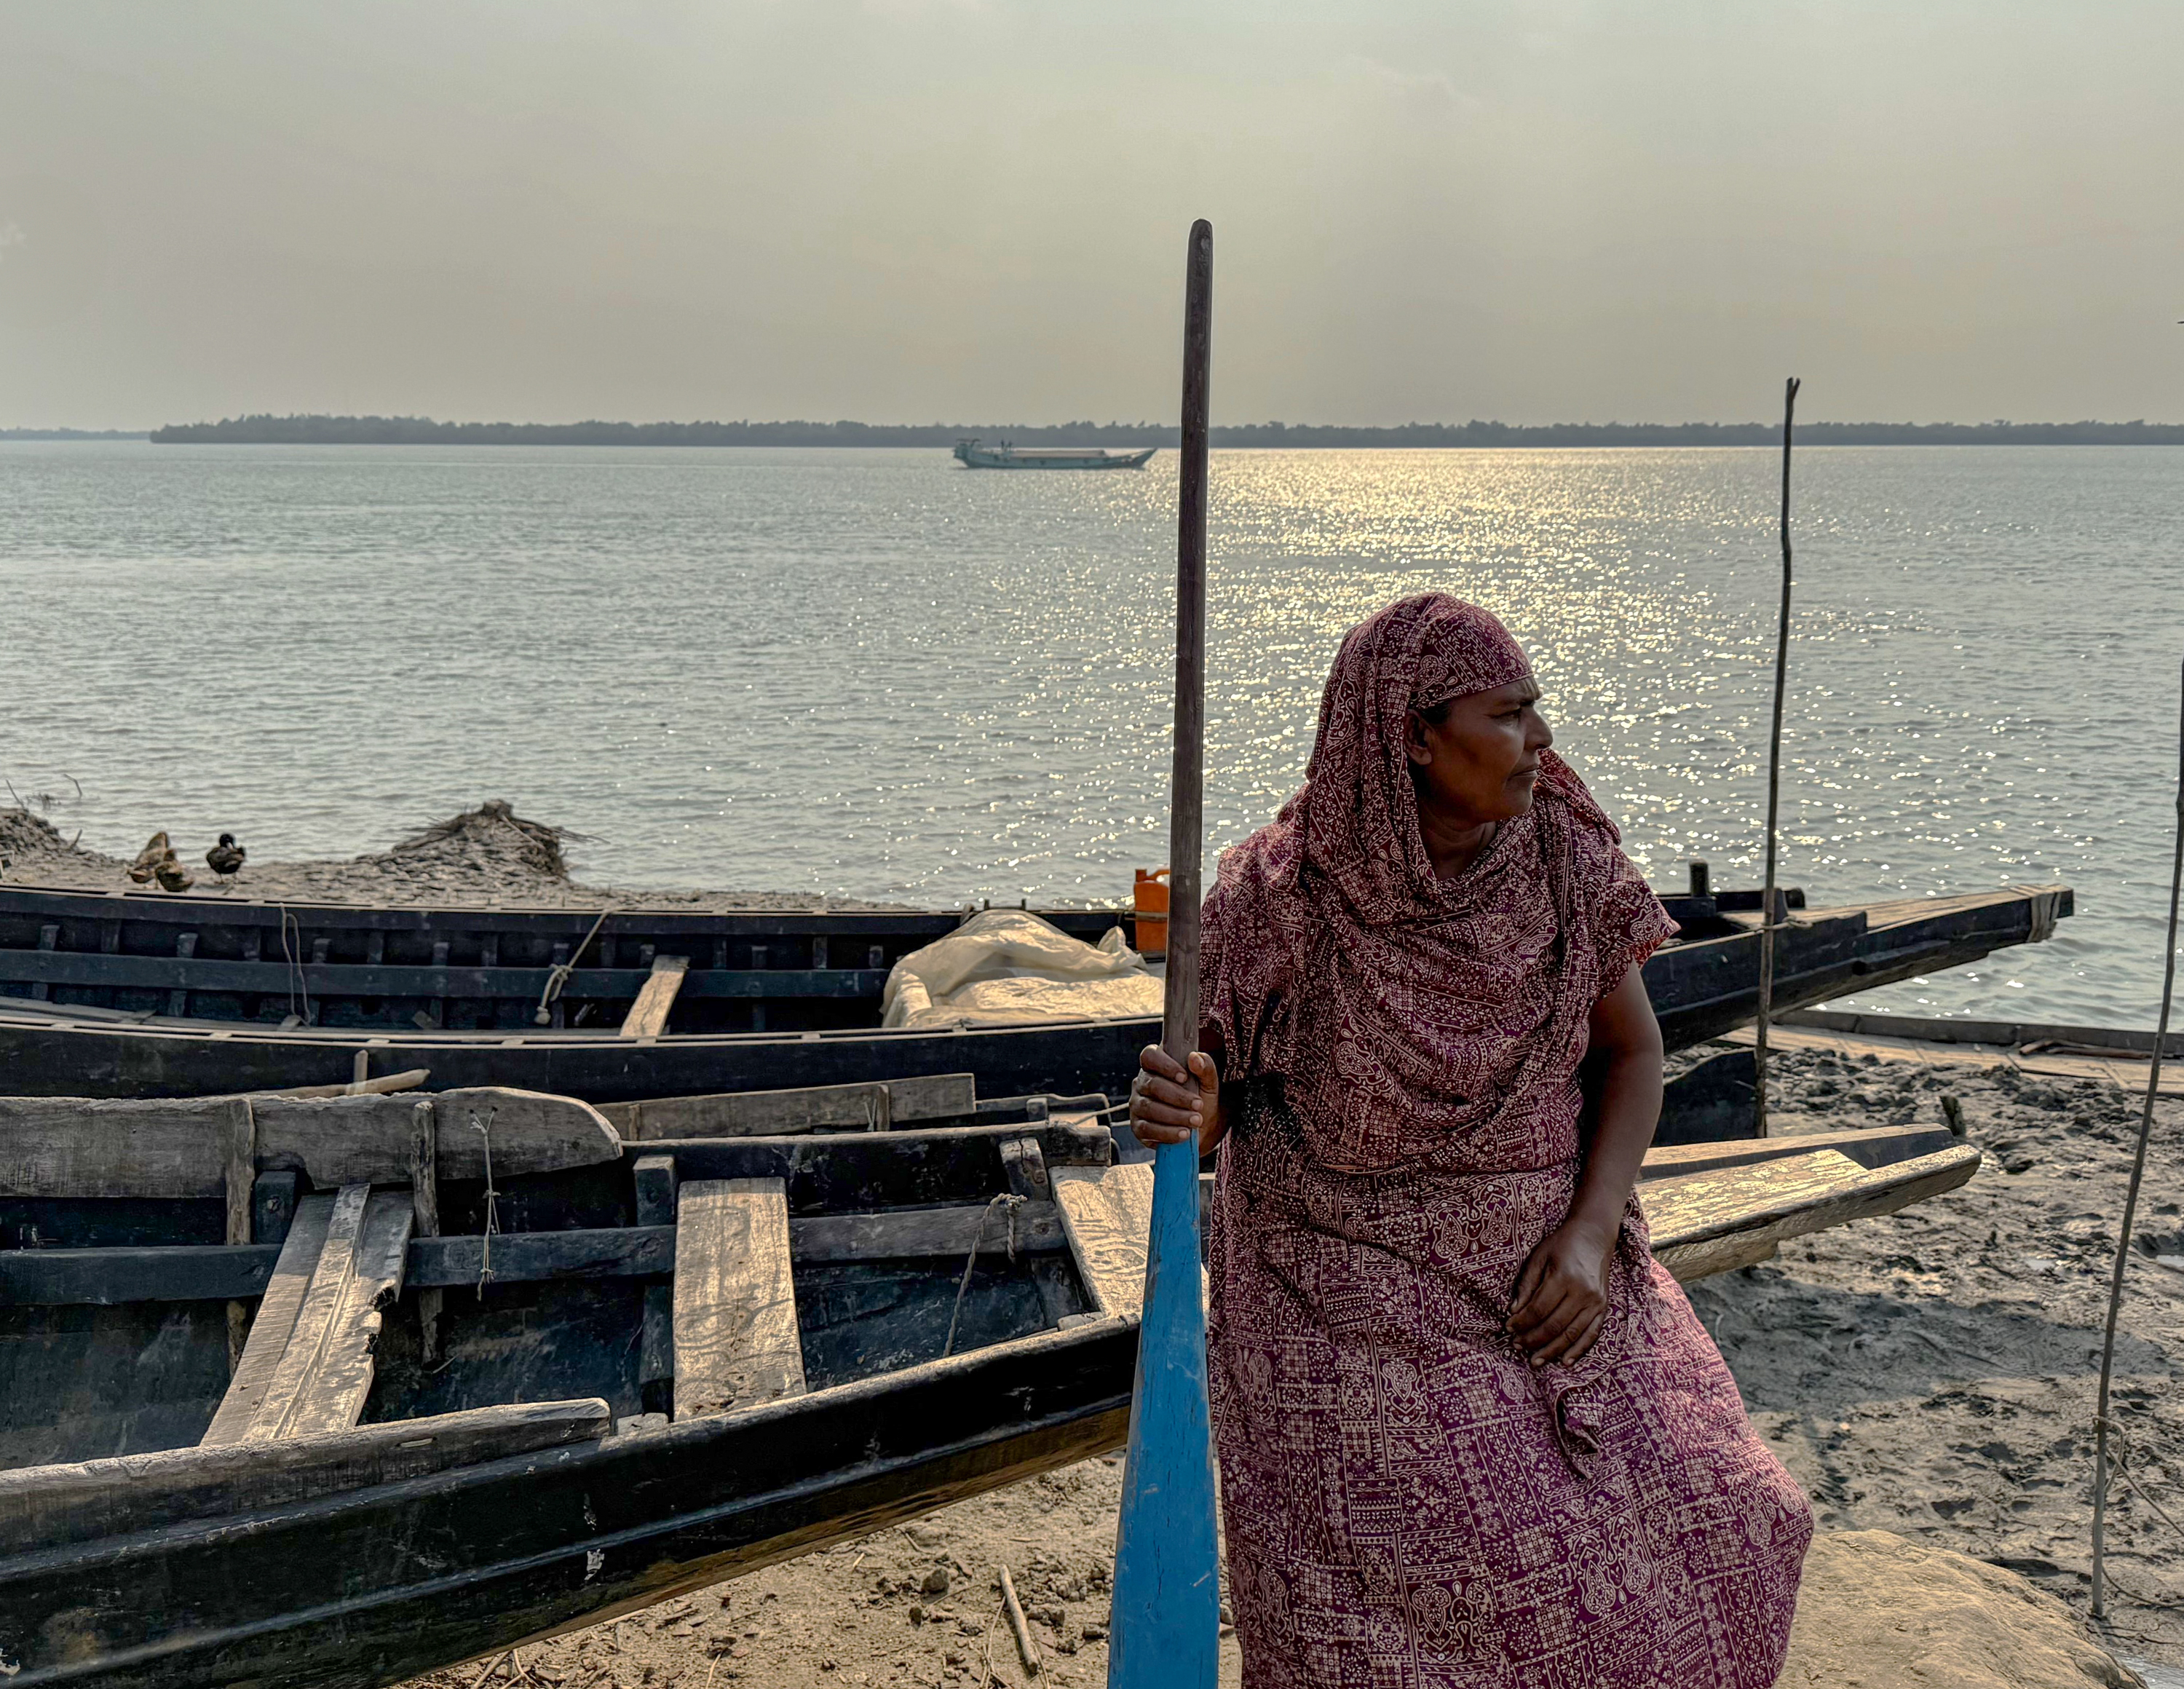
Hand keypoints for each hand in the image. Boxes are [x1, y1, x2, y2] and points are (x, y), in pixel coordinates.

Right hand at [1129, 1044, 1219, 1149]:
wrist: (1203, 1129)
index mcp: (1156, 1066)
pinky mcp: (1138, 1127)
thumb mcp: (1208, 1083)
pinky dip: (1167, 1132)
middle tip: (1198, 1105)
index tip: (1184, 1077)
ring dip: (1175, 1116)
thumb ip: (1205, 1067)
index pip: (1150, 1056)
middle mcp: (1142, 1084)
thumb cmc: (1201, 1099)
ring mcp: (1137, 1105)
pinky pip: (1147, 1129)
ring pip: (1149, 1108)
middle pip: (1152, 1085)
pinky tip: (1183, 1133)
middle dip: (1177, 1096)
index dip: (1165, 1065)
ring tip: (1195, 1121)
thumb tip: (1194, 1058)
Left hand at [1507, 1219, 1613, 1366]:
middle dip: (1533, 1339)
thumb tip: (1513, 1311)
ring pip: (1572, 1335)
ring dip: (1552, 1350)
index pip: (1538, 1309)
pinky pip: (1591, 1334)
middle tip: (1517, 1346)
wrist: (1593, 1236)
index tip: (1508, 1328)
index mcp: (1563, 1277)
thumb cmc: (1561, 1244)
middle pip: (1554, 1325)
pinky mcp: (1604, 1307)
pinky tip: (1565, 1361)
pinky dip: (1578, 1350)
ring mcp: (1596, 1302)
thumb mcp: (1538, 1257)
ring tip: (1535, 1360)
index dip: (1521, 1322)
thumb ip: (1526, 1285)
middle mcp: (1582, 1292)